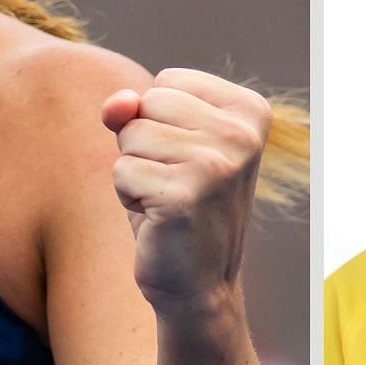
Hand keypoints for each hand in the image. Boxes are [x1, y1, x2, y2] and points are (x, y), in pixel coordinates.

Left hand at [101, 69, 271, 320]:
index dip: (160, 120)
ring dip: (135, 171)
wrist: (200, 283)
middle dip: (143, 143)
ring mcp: (217, 165)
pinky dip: (129, 197)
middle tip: (175, 182)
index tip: (188, 158)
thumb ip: (136, 109)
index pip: (168, 81)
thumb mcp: (162, 143)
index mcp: (250, 111)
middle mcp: (242, 134)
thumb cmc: (180, 204)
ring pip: (130, 136)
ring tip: (166, 199)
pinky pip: (122, 171)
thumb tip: (115, 104)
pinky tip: (158, 218)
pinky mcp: (185, 196)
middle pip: (148, 103)